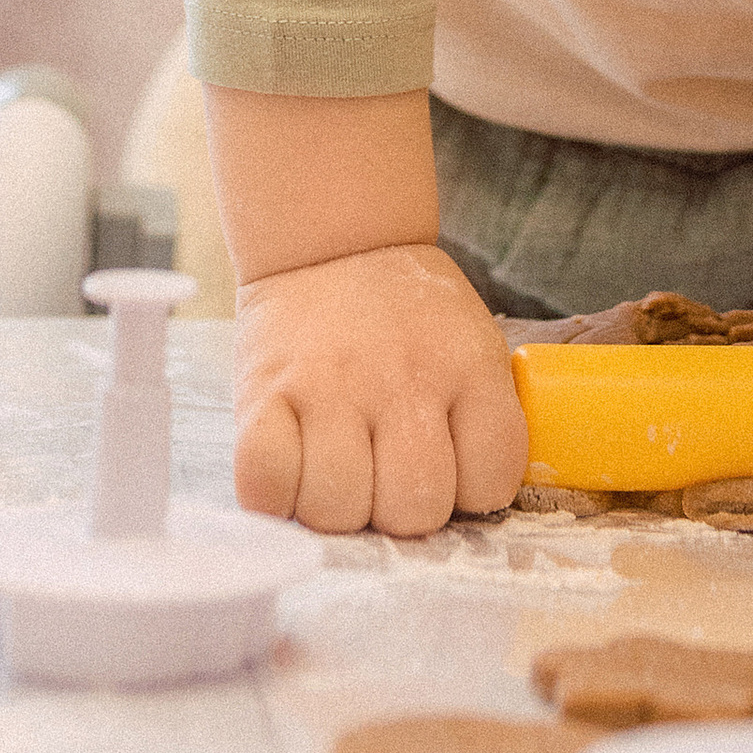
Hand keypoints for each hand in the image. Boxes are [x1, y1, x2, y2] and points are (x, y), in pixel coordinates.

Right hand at [232, 239, 530, 536]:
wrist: (332, 241)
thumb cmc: (409, 314)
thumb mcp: (472, 346)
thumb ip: (482, 422)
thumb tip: (471, 511)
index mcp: (467, 368)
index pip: (491, 482)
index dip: (472, 491)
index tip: (452, 469)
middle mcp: (402, 380)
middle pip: (413, 511)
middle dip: (400, 509)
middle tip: (387, 472)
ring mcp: (328, 388)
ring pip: (337, 511)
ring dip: (337, 507)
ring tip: (338, 467)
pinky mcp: (261, 395)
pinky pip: (265, 486)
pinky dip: (275, 494)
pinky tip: (291, 466)